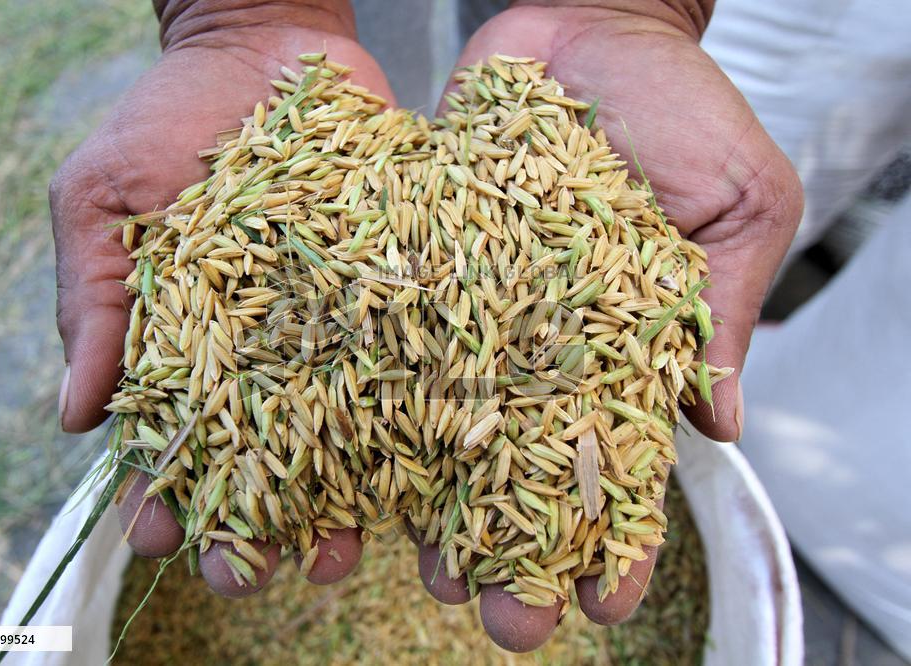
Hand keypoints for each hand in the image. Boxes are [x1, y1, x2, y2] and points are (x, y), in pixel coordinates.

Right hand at [50, 0, 392, 589]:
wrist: (265, 43)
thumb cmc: (168, 115)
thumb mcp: (104, 197)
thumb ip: (92, 299)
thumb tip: (74, 416)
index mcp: (186, 337)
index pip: (169, 433)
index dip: (162, 490)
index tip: (162, 535)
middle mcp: (264, 346)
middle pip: (258, 455)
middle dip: (251, 520)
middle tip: (250, 573)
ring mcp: (334, 324)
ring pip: (338, 434)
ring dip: (333, 502)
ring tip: (333, 557)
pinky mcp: (396, 291)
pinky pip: (406, 365)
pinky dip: (411, 422)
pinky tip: (416, 476)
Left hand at [422, 0, 802, 648]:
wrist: (584, 23)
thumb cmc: (674, 104)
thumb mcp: (733, 199)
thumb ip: (721, 307)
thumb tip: (719, 421)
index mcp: (627, 341)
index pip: (624, 456)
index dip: (619, 532)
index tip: (606, 599)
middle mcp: (543, 342)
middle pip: (524, 464)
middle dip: (515, 543)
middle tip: (500, 616)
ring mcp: (476, 311)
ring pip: (448, 427)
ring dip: (438, 506)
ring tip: (428, 575)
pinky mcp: (417, 270)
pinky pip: (390, 345)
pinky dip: (369, 406)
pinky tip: (351, 476)